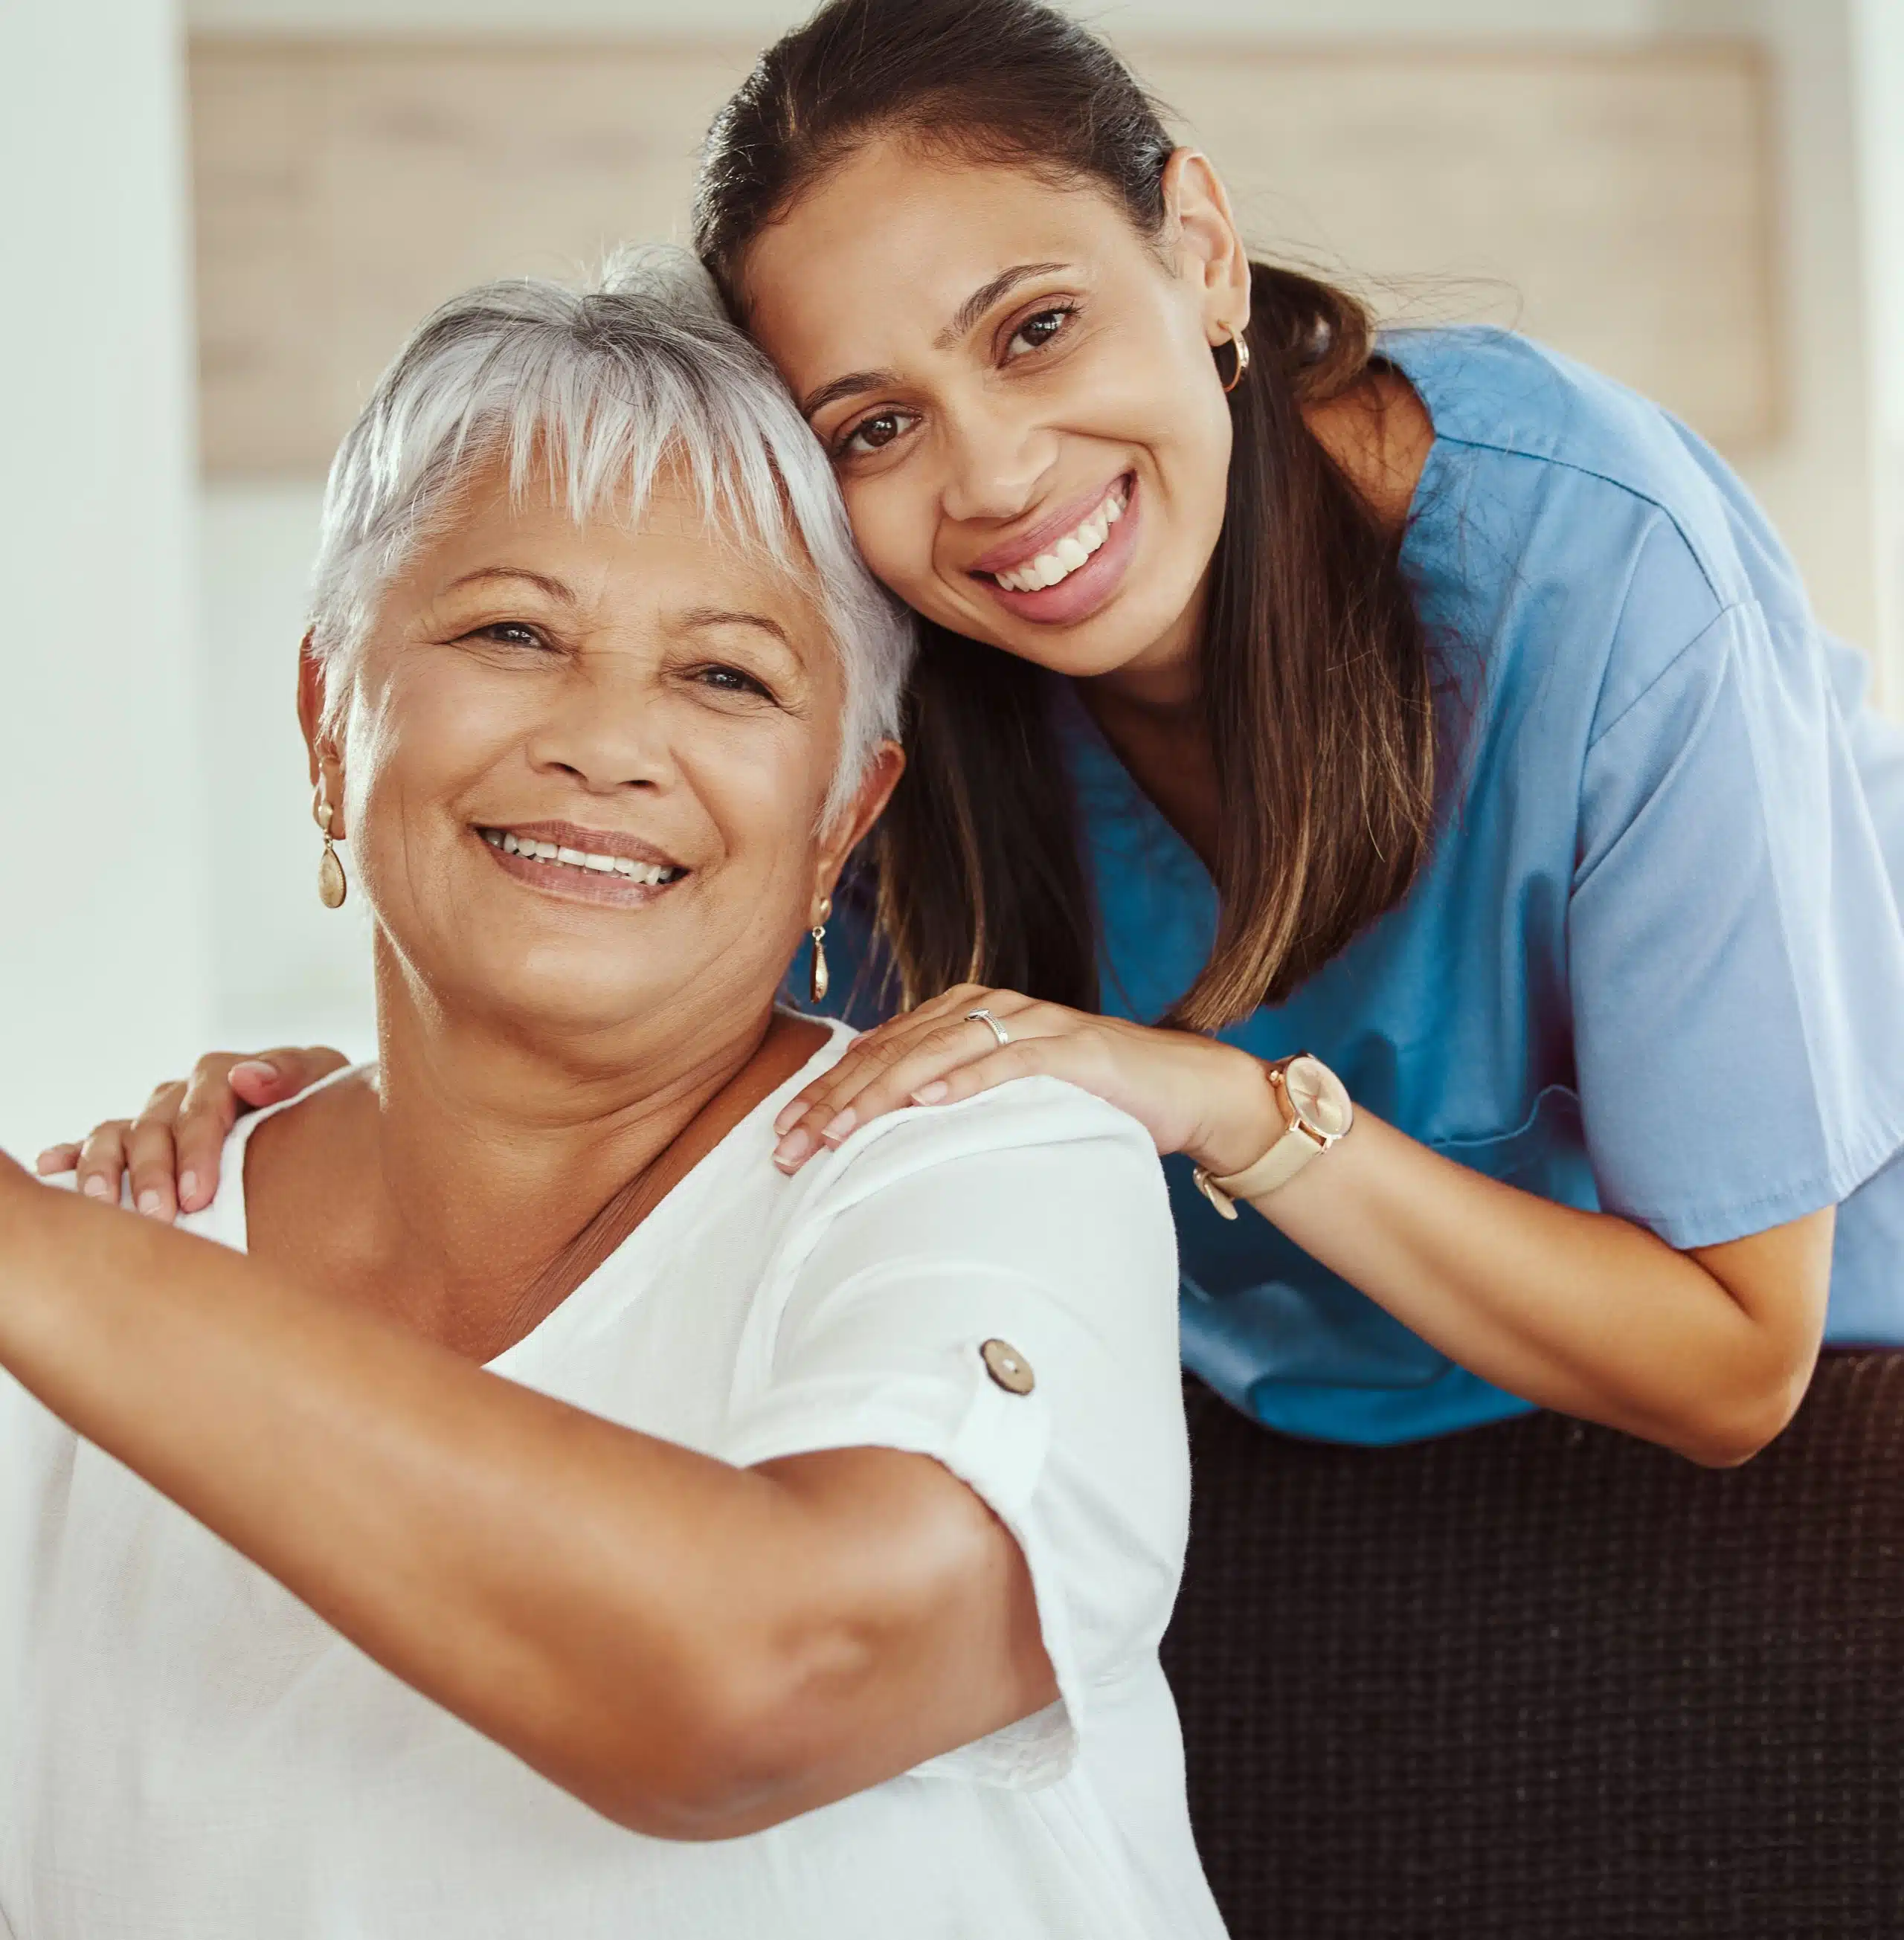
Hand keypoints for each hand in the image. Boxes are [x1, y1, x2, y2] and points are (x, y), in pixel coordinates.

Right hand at [33, 1047, 349, 1220]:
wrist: (319, 1118)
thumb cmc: (322, 1101)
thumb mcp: (322, 1078)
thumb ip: (292, 1073)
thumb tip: (247, 1078)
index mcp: (224, 1076)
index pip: (203, 1102)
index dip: (197, 1146)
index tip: (198, 1192)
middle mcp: (181, 1095)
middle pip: (155, 1124)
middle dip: (154, 1171)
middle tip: (162, 1215)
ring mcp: (156, 1119)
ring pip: (117, 1134)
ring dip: (106, 1168)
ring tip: (104, 1204)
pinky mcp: (138, 1145)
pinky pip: (95, 1144)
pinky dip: (72, 1155)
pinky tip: (55, 1168)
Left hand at [771, 984, 1280, 1175]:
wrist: (1176, 1087)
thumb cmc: (1079, 1099)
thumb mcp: (997, 1099)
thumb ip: (941, 1102)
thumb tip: (869, 1142)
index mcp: (958, 1016)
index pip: (875, 1053)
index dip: (824, 1093)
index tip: (780, 1138)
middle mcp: (986, 1009)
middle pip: (893, 1053)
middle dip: (836, 1099)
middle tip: (791, 1145)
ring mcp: (1029, 1025)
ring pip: (938, 1053)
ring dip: (883, 1092)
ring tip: (841, 1129)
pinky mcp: (1071, 1050)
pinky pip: (1010, 1062)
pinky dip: (967, 1081)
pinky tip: (928, 1104)